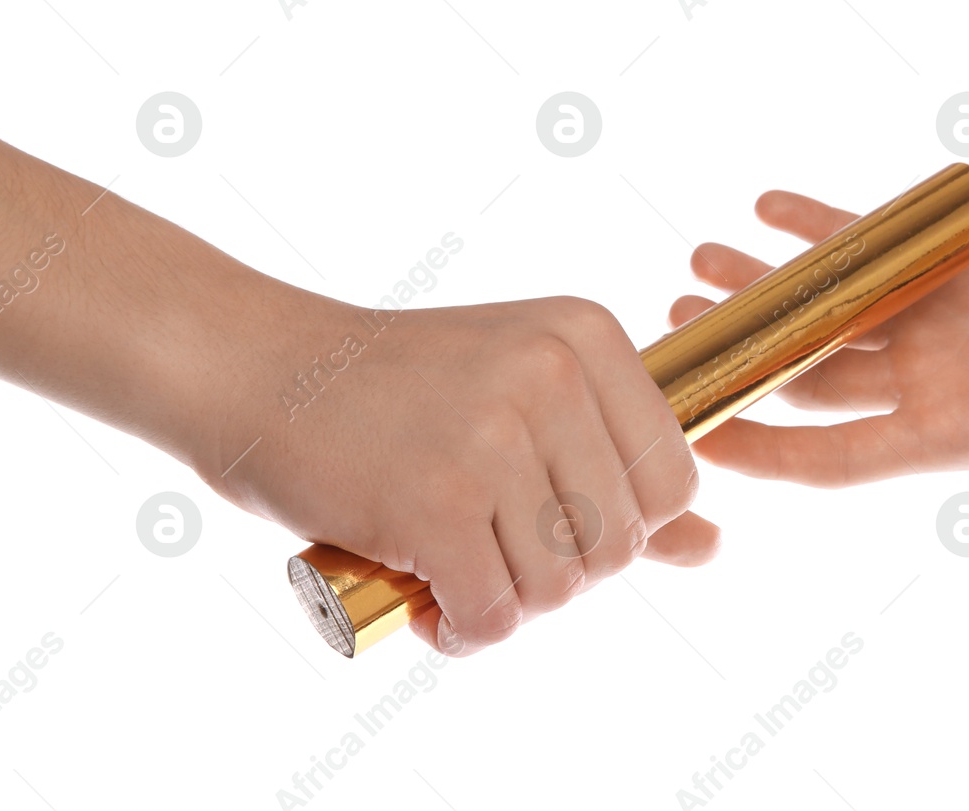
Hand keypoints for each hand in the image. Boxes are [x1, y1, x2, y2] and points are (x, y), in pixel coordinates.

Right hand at [190, 290, 718, 656]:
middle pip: (621, 544)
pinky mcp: (434, 503)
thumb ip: (619, 470)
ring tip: (450, 567)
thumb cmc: (395, 390)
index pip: (674, 482)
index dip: (618, 525)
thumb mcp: (522, 398)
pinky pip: (495, 616)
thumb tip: (715, 547)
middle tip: (488, 548)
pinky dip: (464, 633)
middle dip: (560, 571)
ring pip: (562, 588)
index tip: (545, 513)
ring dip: (507, 603)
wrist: (253, 366)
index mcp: (588, 336)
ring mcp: (494, 437)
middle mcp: (552, 374)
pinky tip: (428, 605)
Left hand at [670, 190, 968, 535]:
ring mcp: (930, 320)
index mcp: (944, 433)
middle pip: (805, 374)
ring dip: (763, 286)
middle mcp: (921, 379)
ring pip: (825, 305)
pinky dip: (822, 222)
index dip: (763, 449)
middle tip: (673, 328)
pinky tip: (768, 202)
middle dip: (738, 358)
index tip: (695, 437)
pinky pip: (872, 241)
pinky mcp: (951, 263)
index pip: (829, 455)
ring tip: (699, 258)